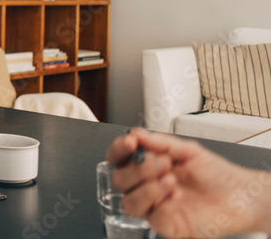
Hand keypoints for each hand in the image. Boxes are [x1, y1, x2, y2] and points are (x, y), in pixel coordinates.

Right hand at [106, 128, 270, 236]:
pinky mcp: (169, 227)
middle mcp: (147, 187)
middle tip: (162, 163)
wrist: (242, 196)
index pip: (118, 158)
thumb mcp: (189, 150)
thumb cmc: (217, 174)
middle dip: (139, 170)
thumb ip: (161, 142)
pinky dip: (164, 206)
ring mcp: (156, 208)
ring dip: (148, 190)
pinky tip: (178, 197)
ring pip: (130, 204)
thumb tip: (137, 133)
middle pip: (119, 181)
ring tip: (172, 181)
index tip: (131, 143)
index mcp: (147, 166)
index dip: (118, 150)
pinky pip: (154, 219)